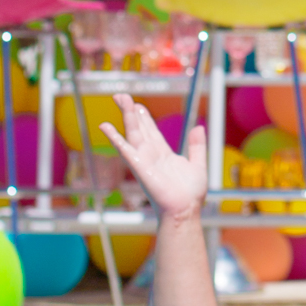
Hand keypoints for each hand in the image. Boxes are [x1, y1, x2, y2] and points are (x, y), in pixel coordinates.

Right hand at [102, 94, 206, 219]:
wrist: (186, 210)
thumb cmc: (190, 194)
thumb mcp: (198, 164)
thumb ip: (197, 146)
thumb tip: (199, 127)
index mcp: (163, 154)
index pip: (151, 131)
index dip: (144, 117)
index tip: (137, 104)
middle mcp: (151, 155)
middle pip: (139, 128)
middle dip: (131, 111)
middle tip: (122, 95)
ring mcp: (144, 160)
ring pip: (133, 133)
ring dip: (126, 116)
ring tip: (119, 98)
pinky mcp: (139, 167)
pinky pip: (125, 150)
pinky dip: (115, 138)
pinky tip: (105, 126)